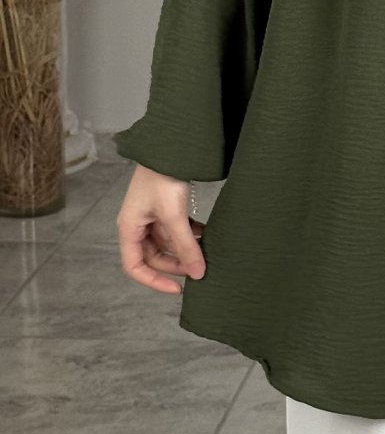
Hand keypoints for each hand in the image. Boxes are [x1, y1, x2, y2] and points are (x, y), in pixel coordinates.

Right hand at [117, 163, 206, 294]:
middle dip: (176, 264)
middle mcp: (138, 224)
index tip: (178, 288)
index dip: (154, 281)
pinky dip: (190, 234)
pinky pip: (176, 229)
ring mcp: (152, 215)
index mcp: (129, 228)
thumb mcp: (174, 215)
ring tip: (206, 249)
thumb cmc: (163, 177)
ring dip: (185, 248)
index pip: (134, 266)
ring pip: (168, 243)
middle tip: (199, 267)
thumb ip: (186, 246)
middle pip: (154, 256)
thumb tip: (198, 273)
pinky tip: (205, 233)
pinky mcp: (165, 206)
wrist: (171, 145)